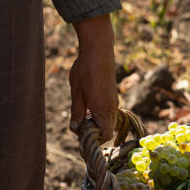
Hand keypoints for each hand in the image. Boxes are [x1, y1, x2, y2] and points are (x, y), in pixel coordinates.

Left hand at [69, 14, 116, 142]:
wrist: (98, 49)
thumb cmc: (85, 71)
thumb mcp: (77, 94)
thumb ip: (77, 113)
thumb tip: (75, 129)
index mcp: (103, 110)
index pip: (105, 135)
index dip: (93, 139)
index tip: (80, 136)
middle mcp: (112, 108)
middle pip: (108, 130)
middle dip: (94, 133)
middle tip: (79, 126)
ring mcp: (113, 101)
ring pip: (108, 121)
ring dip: (96, 123)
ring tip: (81, 115)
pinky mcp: (112, 95)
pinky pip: (108, 112)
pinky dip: (98, 115)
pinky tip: (87, 105)